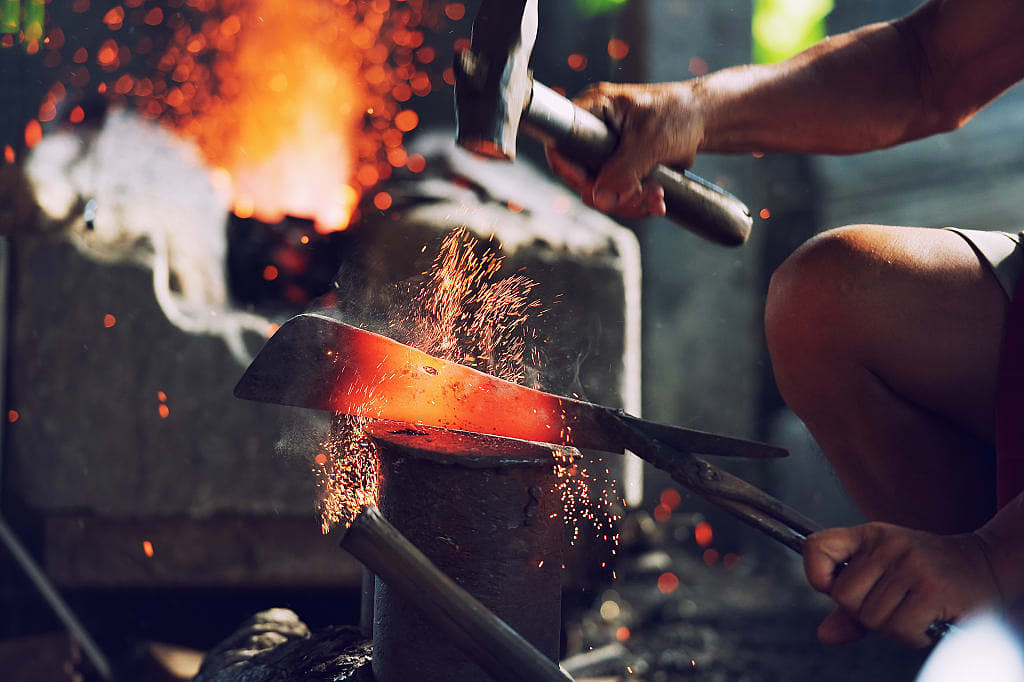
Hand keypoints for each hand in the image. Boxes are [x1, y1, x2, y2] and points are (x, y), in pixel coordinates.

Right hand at [544, 81, 704, 216]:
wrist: (707, 119)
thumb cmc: (680, 114)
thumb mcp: (651, 141)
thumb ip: (624, 171)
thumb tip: (600, 201)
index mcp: (594, 108)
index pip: (561, 143)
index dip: (569, 170)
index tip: (592, 187)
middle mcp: (595, 129)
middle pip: (582, 175)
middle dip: (612, 193)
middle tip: (642, 196)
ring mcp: (607, 150)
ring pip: (601, 190)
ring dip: (628, 202)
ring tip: (657, 198)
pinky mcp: (622, 166)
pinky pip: (618, 193)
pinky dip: (636, 202)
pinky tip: (657, 201)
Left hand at [803, 522, 1001, 646]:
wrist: (986, 564)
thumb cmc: (929, 572)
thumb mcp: (886, 576)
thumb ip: (852, 605)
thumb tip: (825, 635)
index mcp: (869, 536)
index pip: (816, 546)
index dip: (816, 574)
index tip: (831, 587)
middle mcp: (887, 545)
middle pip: (843, 597)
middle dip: (864, 613)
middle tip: (893, 606)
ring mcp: (910, 565)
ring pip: (871, 618)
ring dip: (893, 627)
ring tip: (915, 611)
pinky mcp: (931, 588)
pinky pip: (899, 629)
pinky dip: (913, 636)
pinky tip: (928, 621)